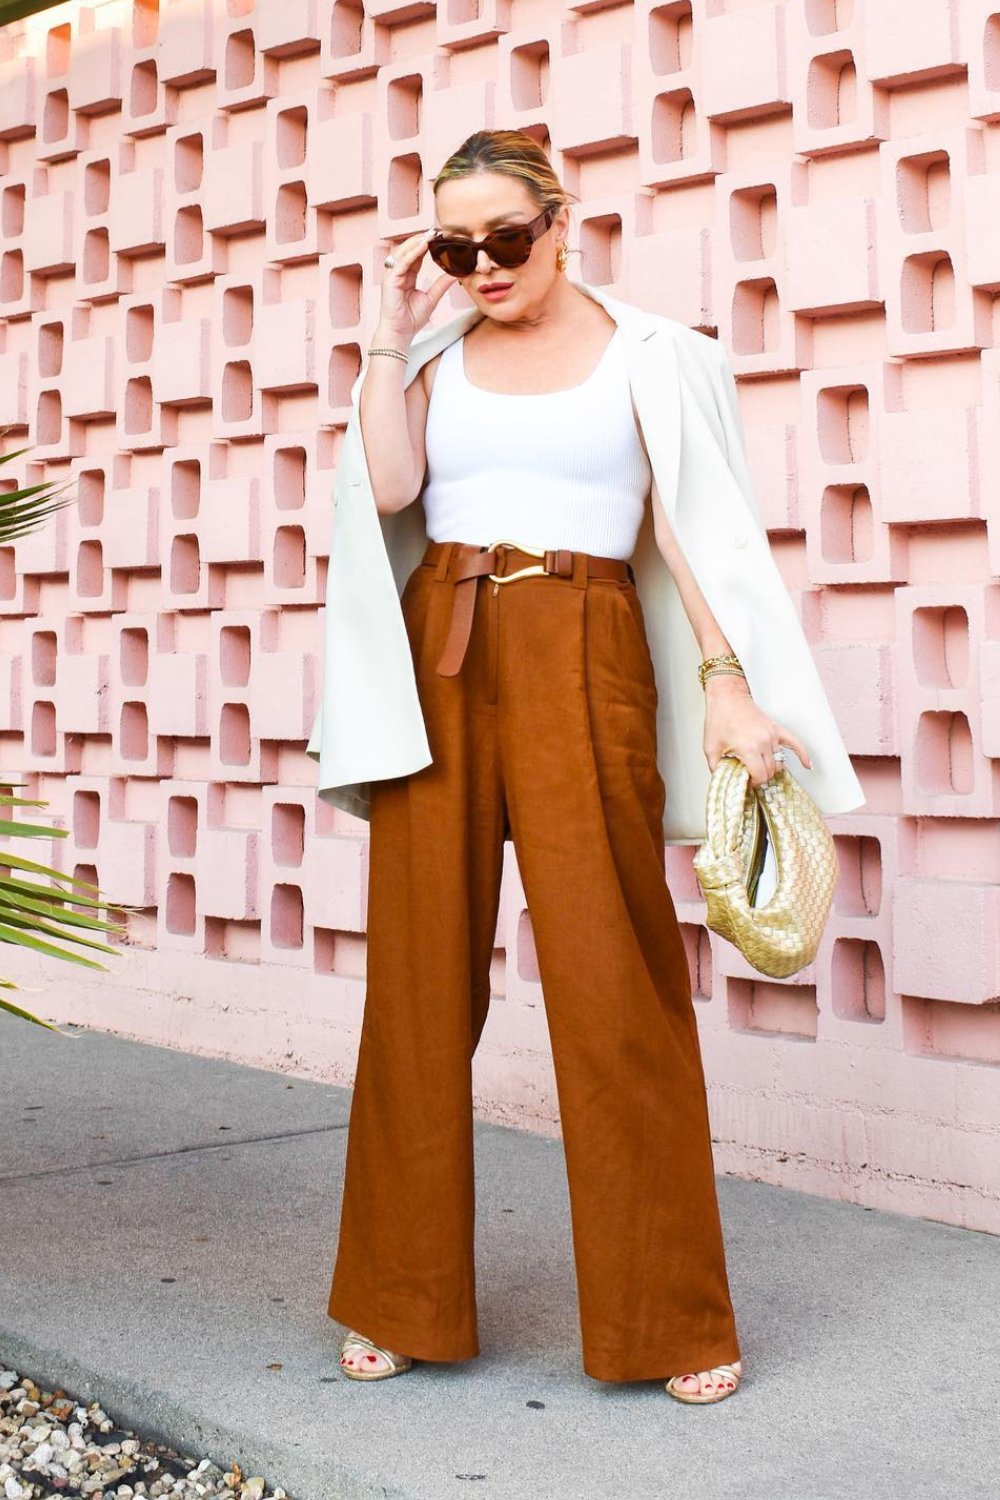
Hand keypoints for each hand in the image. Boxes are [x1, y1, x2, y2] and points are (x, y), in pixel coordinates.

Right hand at [376, 229, 455, 345]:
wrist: (400, 333)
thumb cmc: (411, 319)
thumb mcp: (431, 298)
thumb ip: (441, 285)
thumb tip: (455, 274)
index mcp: (407, 275)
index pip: (416, 255)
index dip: (427, 245)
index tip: (440, 236)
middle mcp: (398, 273)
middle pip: (409, 250)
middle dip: (422, 239)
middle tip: (436, 230)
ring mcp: (392, 275)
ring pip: (404, 252)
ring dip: (417, 241)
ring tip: (431, 234)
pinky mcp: (389, 280)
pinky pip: (402, 262)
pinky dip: (412, 253)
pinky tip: (423, 245)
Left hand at [703, 676, 811, 787]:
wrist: (727, 698)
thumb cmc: (720, 718)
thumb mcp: (711, 748)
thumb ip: (716, 768)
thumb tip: (723, 779)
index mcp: (749, 748)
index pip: (760, 776)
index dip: (753, 783)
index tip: (747, 782)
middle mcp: (764, 742)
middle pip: (770, 771)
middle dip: (760, 777)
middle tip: (750, 776)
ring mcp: (772, 735)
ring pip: (778, 761)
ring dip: (770, 767)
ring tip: (760, 767)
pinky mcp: (776, 729)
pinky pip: (795, 743)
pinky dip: (803, 755)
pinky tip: (807, 764)